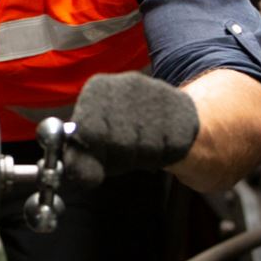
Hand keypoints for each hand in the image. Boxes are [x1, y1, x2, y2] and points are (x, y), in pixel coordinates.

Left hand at [64, 72, 199, 187]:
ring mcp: (156, 92)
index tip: (100, 153)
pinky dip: (164, 155)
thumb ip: (80, 159)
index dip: (95, 152)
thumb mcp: (93, 142)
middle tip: (124, 153)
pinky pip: (170, 147)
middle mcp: (126, 83)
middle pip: (120, 142)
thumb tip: (84, 177)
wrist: (165, 113)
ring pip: (146, 147)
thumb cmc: (119, 130)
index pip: (89, 130)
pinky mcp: (180, 107)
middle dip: (122, 157)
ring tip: (141, 146)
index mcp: (98, 88)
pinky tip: (160, 142)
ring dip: (144, 157)